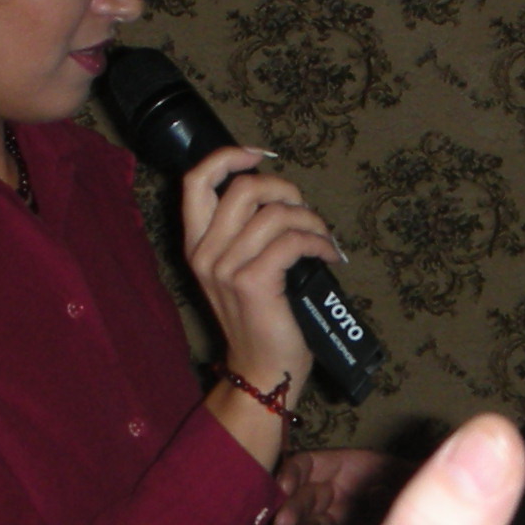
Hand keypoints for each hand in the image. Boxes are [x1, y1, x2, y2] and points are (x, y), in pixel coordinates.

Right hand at [180, 145, 340, 407]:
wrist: (263, 370)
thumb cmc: (261, 318)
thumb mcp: (239, 269)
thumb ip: (245, 231)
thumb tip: (278, 193)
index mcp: (197, 244)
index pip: (195, 181)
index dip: (228, 157)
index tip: (258, 155)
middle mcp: (205, 253)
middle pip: (243, 187)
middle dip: (285, 189)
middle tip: (305, 211)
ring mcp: (226, 268)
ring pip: (275, 214)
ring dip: (310, 220)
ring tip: (323, 239)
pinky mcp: (253, 282)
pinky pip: (293, 241)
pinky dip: (318, 242)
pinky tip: (329, 254)